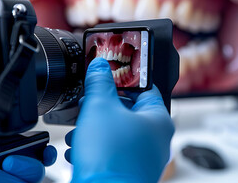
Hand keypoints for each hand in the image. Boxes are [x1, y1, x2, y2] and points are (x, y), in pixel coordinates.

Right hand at [65, 58, 174, 182]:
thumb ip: (100, 81)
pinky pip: (112, 154)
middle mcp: (156, 141)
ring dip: (94, 129)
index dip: (124, 80)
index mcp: (158, 120)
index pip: (145, 88)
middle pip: (128, 112)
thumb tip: (100, 66)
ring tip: (79, 131)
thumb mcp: (100, 106)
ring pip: (116, 134)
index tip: (107, 76)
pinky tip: (79, 150)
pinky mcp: (128, 174)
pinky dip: (95, 149)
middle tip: (87, 105)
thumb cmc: (110, 157)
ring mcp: (143, 160)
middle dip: (102, 108)